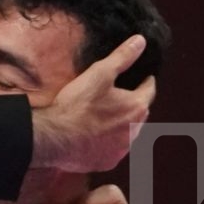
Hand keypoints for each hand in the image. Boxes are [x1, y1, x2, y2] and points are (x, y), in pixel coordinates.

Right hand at [29, 35, 155, 172]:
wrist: (54, 138)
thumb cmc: (77, 104)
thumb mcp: (100, 73)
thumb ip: (122, 57)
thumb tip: (141, 41)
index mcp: (136, 107)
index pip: (149, 90)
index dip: (145, 81)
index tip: (143, 78)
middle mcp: (135, 131)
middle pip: (140, 112)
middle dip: (134, 103)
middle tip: (120, 95)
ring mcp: (122, 149)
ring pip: (128, 132)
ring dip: (122, 124)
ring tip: (107, 116)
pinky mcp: (108, 162)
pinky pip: (114, 149)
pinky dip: (109, 142)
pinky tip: (96, 135)